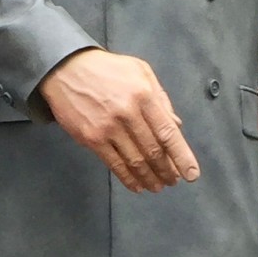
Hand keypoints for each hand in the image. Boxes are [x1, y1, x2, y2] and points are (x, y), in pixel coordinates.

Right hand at [37, 48, 200, 192]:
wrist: (66, 70)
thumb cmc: (107, 70)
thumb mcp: (140, 71)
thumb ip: (160, 97)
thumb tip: (176, 125)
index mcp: (143, 95)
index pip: (168, 132)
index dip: (182, 157)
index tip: (191, 174)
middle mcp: (127, 113)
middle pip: (153, 151)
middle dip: (166, 171)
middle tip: (173, 180)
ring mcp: (108, 128)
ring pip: (135, 162)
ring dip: (149, 178)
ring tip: (158, 186)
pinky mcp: (91, 139)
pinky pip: (114, 164)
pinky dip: (128, 178)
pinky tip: (137, 185)